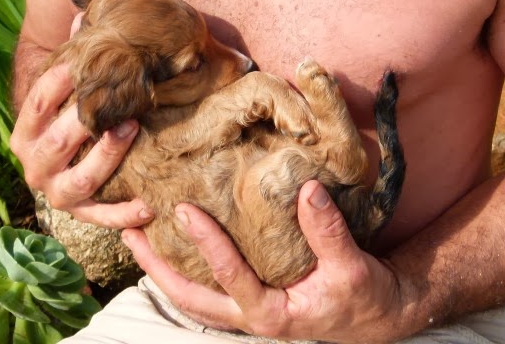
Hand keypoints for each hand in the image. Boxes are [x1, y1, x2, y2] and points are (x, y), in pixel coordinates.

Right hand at [10, 14, 153, 227]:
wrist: (75, 160)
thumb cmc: (79, 112)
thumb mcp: (74, 86)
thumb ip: (77, 55)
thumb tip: (85, 15)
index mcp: (25, 131)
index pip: (38, 102)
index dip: (61, 81)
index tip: (88, 60)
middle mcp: (34, 164)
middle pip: (59, 141)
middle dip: (88, 121)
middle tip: (122, 101)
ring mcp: (56, 191)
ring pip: (80, 180)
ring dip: (106, 157)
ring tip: (132, 130)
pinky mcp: (82, 212)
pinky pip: (102, 217)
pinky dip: (123, 214)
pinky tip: (148, 205)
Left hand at [123, 180, 411, 342]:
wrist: (375, 314)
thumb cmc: (363, 296)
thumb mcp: (351, 267)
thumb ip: (328, 231)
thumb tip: (306, 189)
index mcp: (271, 313)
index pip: (229, 277)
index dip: (206, 244)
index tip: (185, 211)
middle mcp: (251, 315)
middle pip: (191, 297)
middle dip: (157, 267)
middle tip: (129, 231)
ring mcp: (248, 309)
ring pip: (194, 295)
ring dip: (163, 268)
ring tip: (137, 235)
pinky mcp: (253, 297)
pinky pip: (211, 285)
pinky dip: (188, 267)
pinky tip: (177, 241)